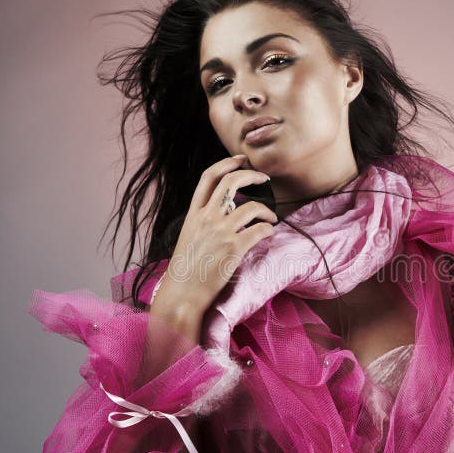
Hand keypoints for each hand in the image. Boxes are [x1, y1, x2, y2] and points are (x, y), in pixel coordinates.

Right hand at [153, 154, 278, 318]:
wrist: (182, 293)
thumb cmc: (185, 269)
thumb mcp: (189, 236)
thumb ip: (203, 220)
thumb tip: (225, 209)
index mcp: (194, 214)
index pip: (209, 177)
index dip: (227, 163)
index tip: (241, 159)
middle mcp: (206, 218)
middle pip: (232, 183)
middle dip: (252, 175)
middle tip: (264, 178)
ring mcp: (220, 232)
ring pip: (251, 207)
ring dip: (267, 210)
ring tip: (271, 217)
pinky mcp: (233, 249)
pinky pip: (259, 231)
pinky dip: (268, 230)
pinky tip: (269, 233)